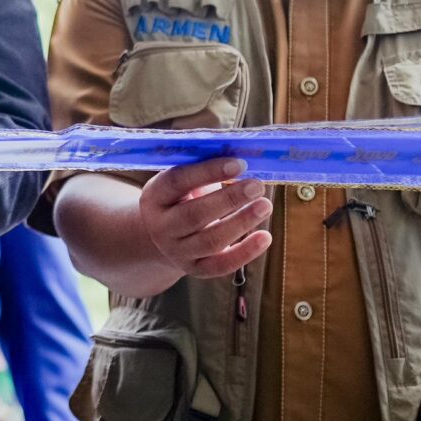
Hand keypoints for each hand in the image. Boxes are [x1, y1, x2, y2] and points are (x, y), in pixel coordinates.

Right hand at [137, 159, 271, 281]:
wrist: (162, 236)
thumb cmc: (181, 197)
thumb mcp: (183, 179)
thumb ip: (205, 166)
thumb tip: (242, 151)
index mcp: (156, 196)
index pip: (178, 181)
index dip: (208, 172)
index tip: (239, 164)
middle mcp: (162, 227)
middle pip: (194, 215)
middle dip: (229, 199)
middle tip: (257, 186)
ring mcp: (177, 251)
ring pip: (210, 241)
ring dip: (241, 223)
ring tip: (265, 205)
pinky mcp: (196, 269)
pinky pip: (221, 265)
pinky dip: (245, 253)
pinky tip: (264, 237)